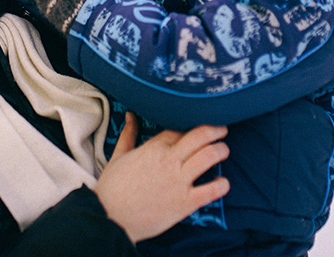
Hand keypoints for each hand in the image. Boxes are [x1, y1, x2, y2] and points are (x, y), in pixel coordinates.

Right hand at [94, 113, 229, 242]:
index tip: (199, 127)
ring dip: (221, 150)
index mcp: (154, 148)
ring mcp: (179, 181)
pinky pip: (212, 190)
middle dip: (215, 129)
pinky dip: (221, 184)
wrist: (109, 218)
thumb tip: (130, 115)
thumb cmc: (112, 188)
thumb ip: (128, 134)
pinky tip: (223, 182)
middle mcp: (169, 161)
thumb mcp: (118, 156)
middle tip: (222, 129)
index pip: (181, 129)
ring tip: (224, 150)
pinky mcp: (185, 203)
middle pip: (200, 135)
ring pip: (209, 156)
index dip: (192, 126)